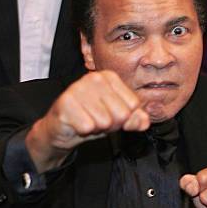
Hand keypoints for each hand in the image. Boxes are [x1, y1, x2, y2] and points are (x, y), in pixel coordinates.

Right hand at [26, 71, 149, 172]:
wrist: (61, 128)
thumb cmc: (92, 118)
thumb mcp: (118, 118)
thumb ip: (135, 119)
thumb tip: (145, 122)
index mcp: (110, 77)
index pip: (134, 105)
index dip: (125, 117)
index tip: (110, 114)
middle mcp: (94, 78)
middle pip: (121, 114)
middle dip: (112, 124)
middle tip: (97, 120)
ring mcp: (78, 88)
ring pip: (105, 121)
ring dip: (97, 128)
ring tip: (87, 120)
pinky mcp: (65, 103)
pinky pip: (88, 126)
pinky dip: (84, 131)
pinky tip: (77, 124)